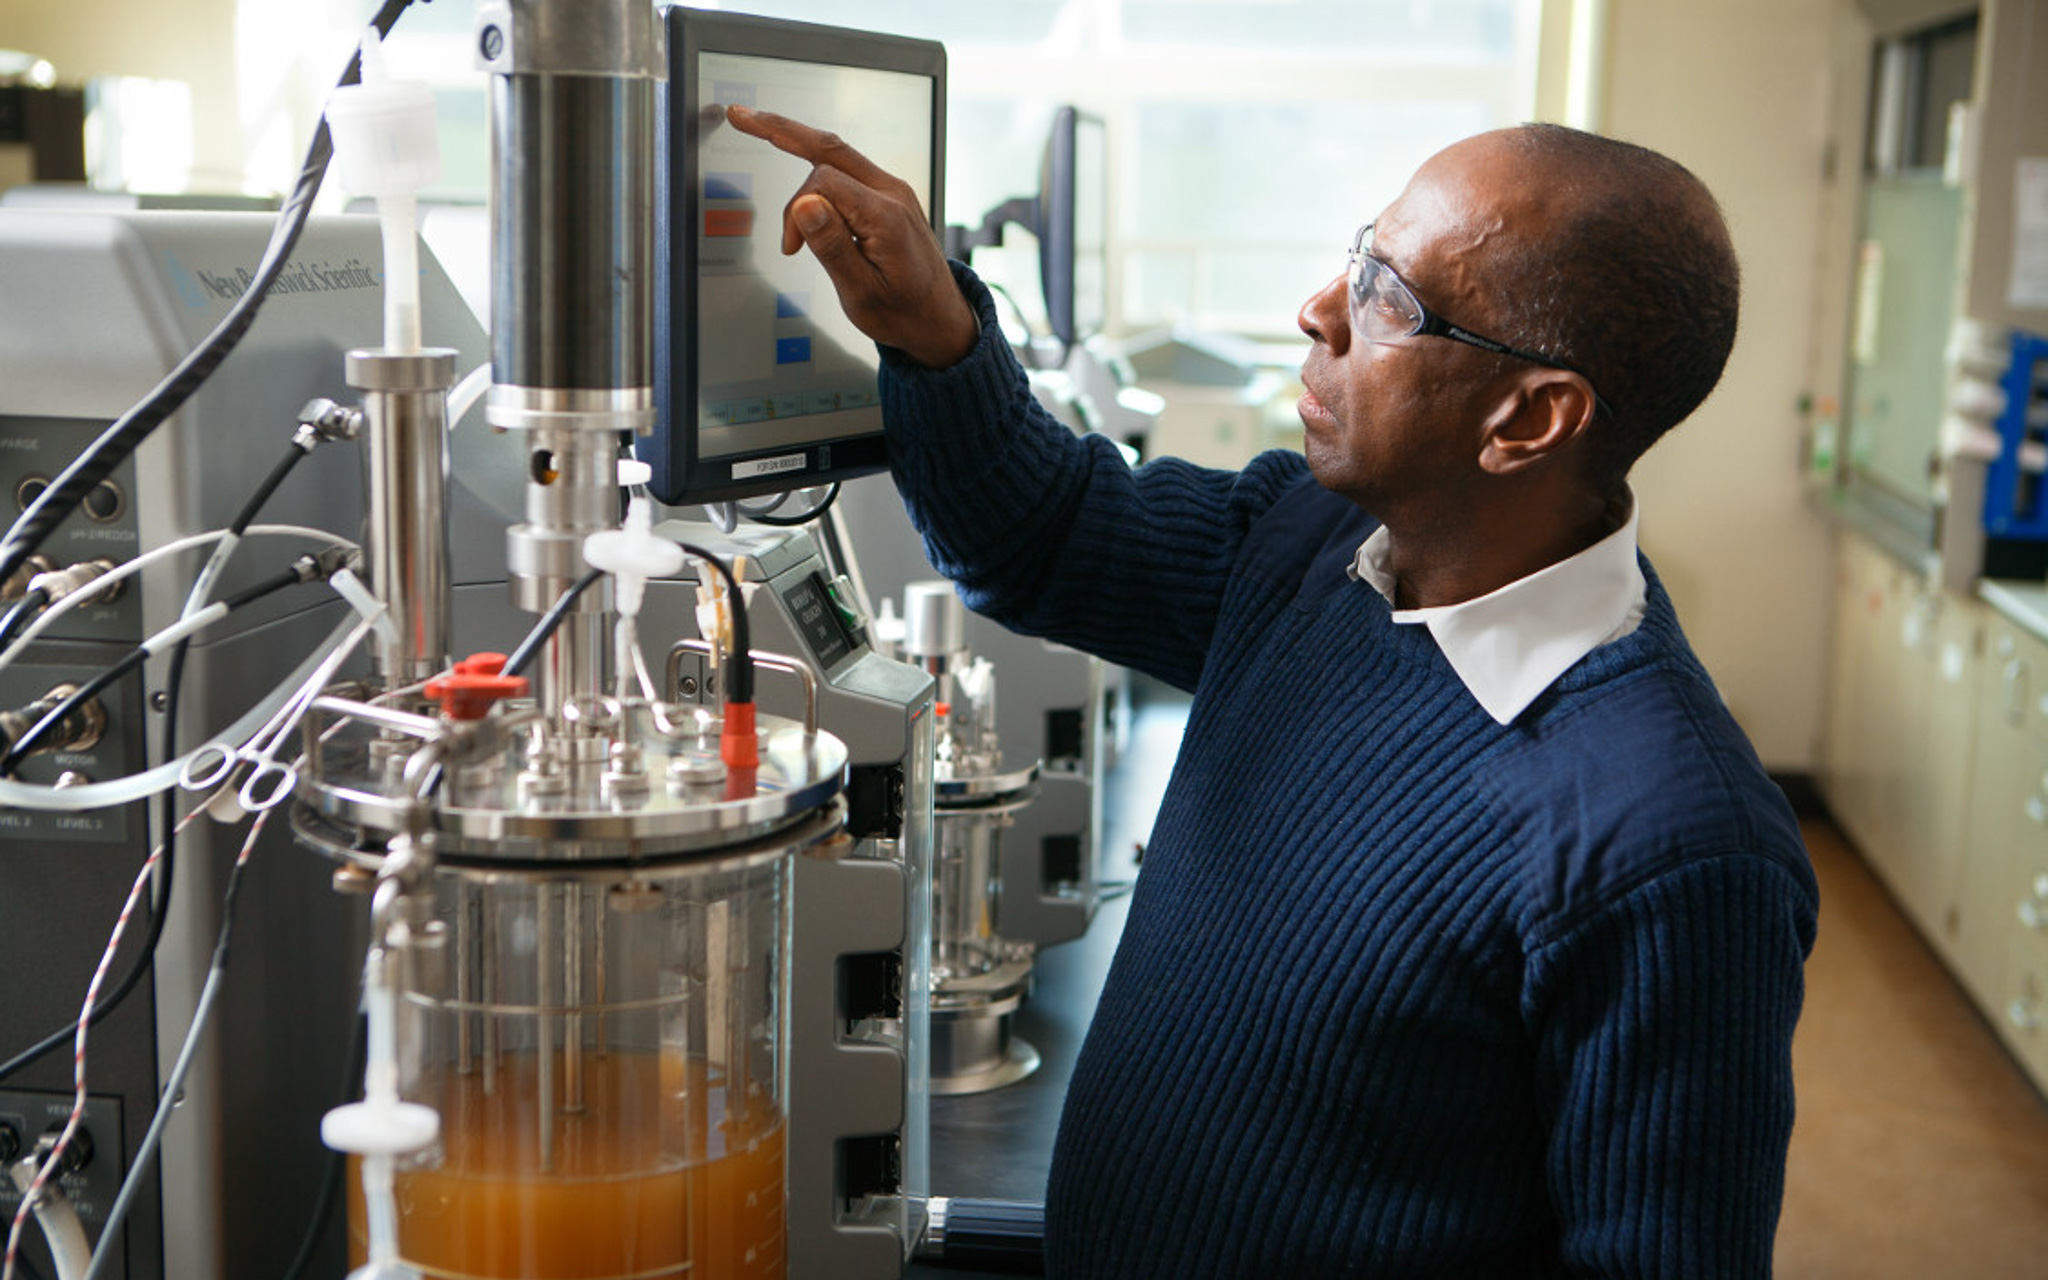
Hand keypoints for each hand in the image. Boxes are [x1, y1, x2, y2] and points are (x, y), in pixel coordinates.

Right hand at [725, 104, 980, 369]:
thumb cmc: (903, 314)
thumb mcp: (861, 294)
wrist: (939, 320)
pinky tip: (798, 161)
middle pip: (829, 148)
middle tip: (741, 116)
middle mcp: (893, 194)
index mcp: (886, 217)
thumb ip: (831, 247)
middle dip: (782, 130)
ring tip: (760, 131)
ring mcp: (894, 192)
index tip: (791, 248)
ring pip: (838, 155)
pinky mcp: (890, 197)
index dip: (796, 212)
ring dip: (800, 154)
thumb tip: (805, 203)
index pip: (822, 183)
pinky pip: (849, 170)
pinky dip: (819, 172)